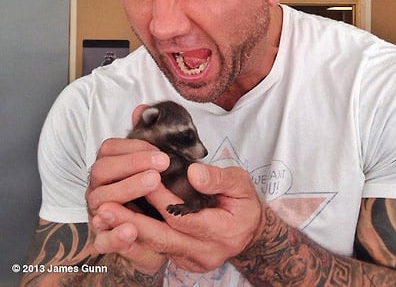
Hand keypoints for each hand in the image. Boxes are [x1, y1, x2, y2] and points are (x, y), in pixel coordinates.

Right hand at [86, 105, 171, 273]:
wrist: (160, 231)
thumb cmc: (155, 192)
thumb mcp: (155, 165)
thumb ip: (146, 137)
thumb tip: (141, 109)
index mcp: (108, 167)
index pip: (110, 149)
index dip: (135, 147)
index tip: (162, 151)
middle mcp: (99, 187)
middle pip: (101, 170)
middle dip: (132, 164)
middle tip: (162, 164)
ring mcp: (98, 213)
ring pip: (102, 200)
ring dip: (127, 189)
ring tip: (153, 183)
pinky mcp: (103, 240)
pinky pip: (101, 240)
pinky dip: (115, 235)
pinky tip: (132, 228)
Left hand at [92, 163, 263, 272]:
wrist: (250, 232)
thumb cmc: (244, 204)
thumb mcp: (241, 184)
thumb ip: (218, 178)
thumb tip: (193, 172)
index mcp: (222, 231)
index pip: (183, 216)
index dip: (160, 198)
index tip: (141, 178)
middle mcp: (206, 252)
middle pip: (164, 238)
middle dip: (133, 222)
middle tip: (107, 207)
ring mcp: (194, 261)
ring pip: (157, 247)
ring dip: (130, 231)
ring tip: (105, 215)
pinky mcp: (185, 263)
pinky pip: (158, 251)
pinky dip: (138, 238)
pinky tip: (120, 224)